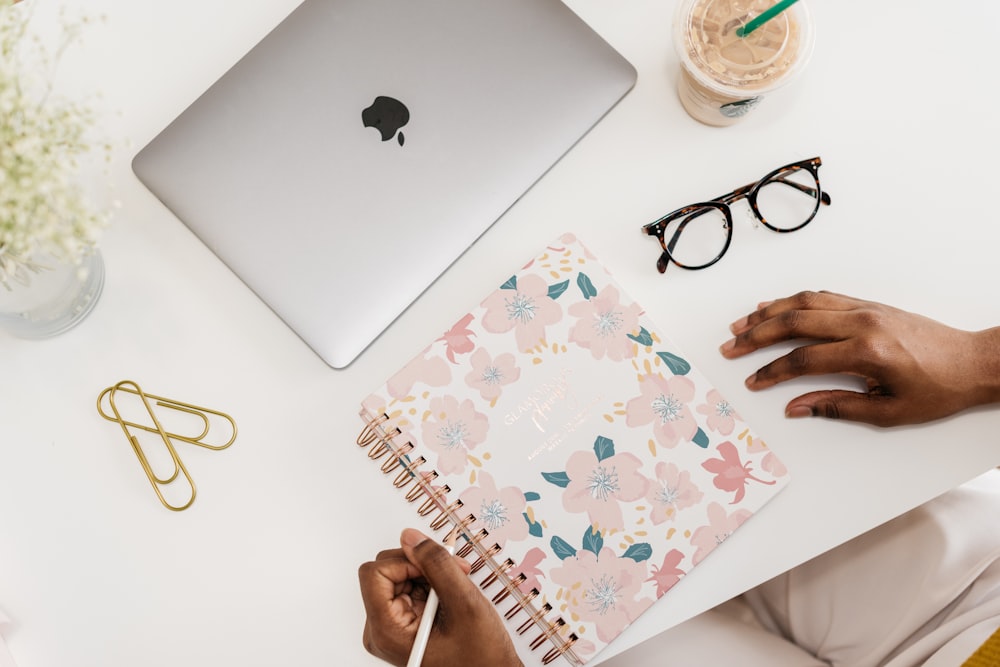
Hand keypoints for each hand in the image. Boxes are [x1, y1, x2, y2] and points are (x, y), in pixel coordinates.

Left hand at [358, 528, 522, 666]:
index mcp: (387, 630)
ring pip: (399, 575)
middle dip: (421, 565)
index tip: (435, 567)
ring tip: (456, 589)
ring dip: (430, 574)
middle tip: (455, 572)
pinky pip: (408, 587)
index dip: (406, 561)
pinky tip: (450, 596)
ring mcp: (391, 627)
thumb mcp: (463, 603)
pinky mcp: (402, 623)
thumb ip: (436, 564)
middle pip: (385, 571)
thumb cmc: (480, 656)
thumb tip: (410, 536)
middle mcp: (382, 630)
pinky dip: (431, 584)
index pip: (375, 572)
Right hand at [719, 291, 999, 426]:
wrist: (973, 362)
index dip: (772, 371)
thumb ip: (837, 407)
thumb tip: (796, 408)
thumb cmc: (938, 389)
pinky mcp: (868, 304)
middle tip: (731, 345)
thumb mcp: (888, 411)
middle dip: (757, 334)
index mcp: (866, 351)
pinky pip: (822, 297)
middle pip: (794, 322)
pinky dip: (793, 301)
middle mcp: (861, 322)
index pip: (803, 359)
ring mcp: (864, 308)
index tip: (753, 381)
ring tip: (742, 323)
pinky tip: (776, 307)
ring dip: (769, 311)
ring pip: (804, 302)